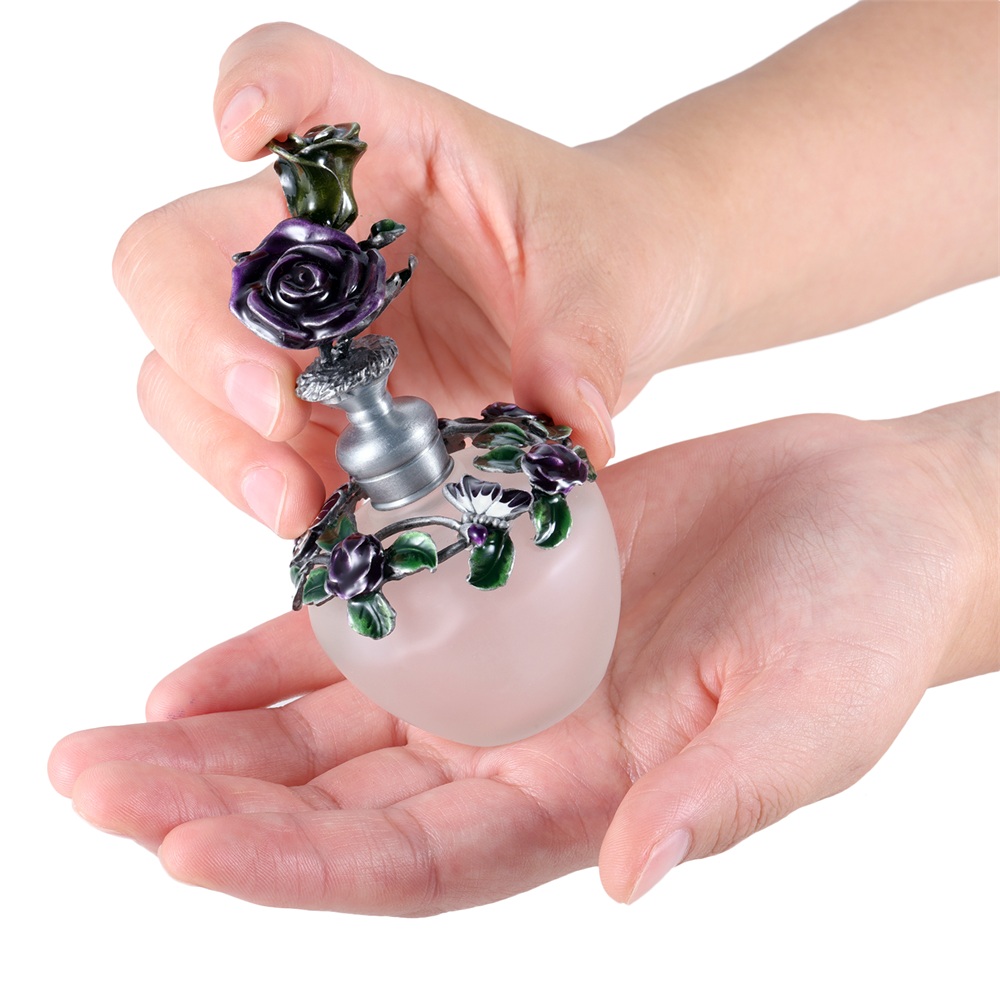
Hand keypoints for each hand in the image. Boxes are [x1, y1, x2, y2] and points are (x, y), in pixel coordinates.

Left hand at [49, 396, 995, 912]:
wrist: (864, 516)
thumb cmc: (863, 621)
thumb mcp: (812, 711)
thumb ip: (721, 793)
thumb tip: (627, 877)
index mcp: (586, 800)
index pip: (419, 863)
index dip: (303, 868)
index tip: (185, 850)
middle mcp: (519, 746)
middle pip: (340, 803)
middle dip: (213, 801)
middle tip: (86, 783)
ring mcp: (498, 667)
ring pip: (330, 725)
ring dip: (218, 735)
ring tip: (102, 743)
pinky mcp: (493, 585)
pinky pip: (366, 625)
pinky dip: (278, 648)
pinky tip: (194, 668)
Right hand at [116, 23, 699, 536]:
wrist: (611, 305)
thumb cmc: (604, 256)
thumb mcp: (606, 283)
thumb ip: (585, 346)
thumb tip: (575, 426)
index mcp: (392, 152)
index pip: (296, 78)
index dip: (250, 89)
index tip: (241, 131)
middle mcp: (320, 243)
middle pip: (178, 259)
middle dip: (199, 339)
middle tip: (272, 408)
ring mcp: (310, 333)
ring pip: (186, 375)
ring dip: (221, 444)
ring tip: (293, 501)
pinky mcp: (323, 411)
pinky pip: (254, 452)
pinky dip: (267, 489)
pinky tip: (318, 519)